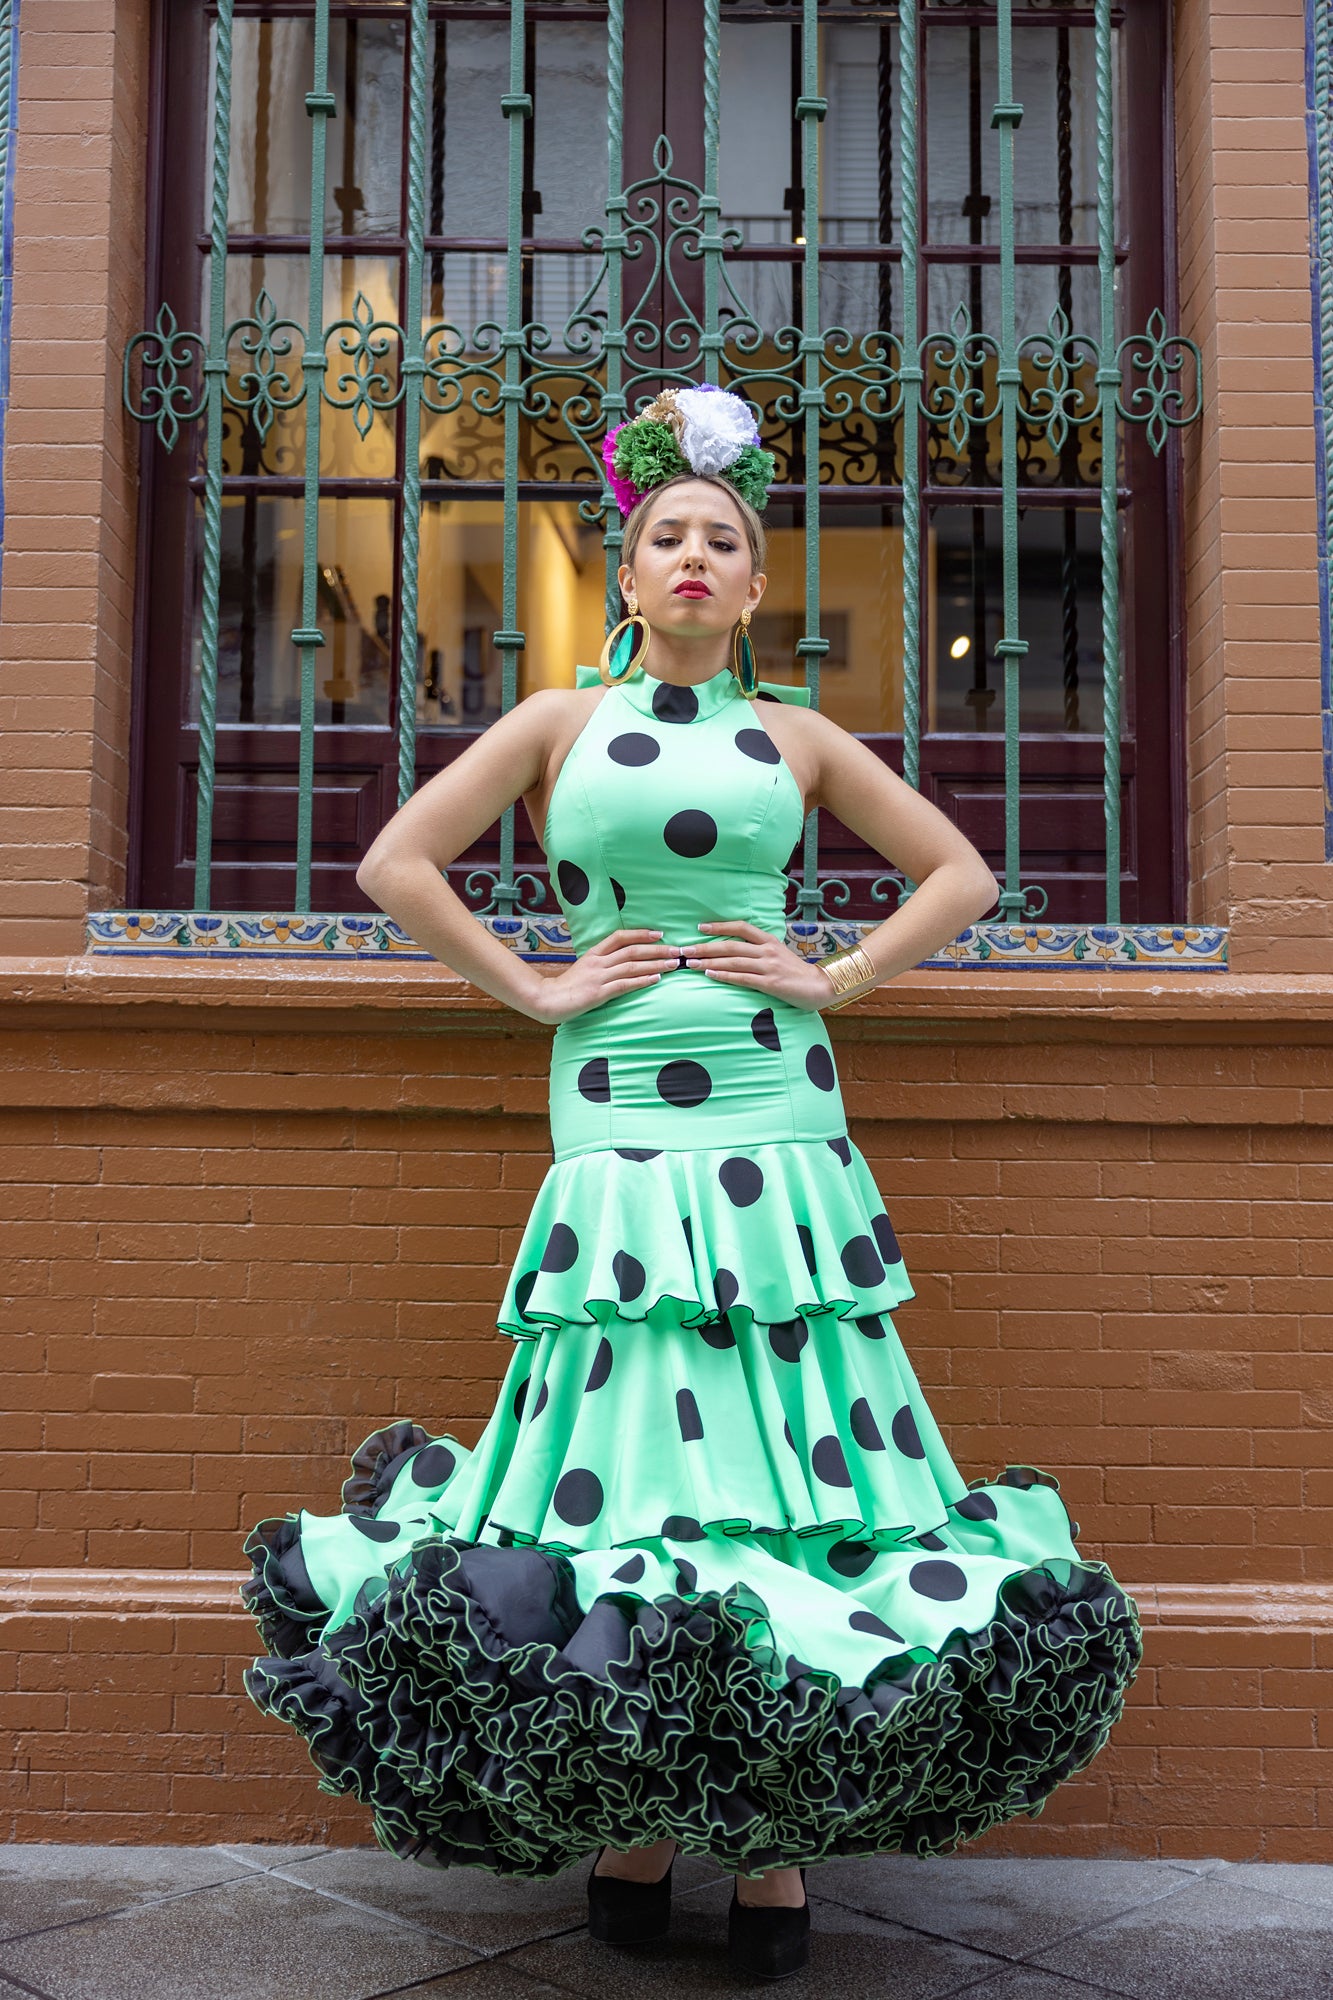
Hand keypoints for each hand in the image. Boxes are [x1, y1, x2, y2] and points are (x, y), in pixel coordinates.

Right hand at [529, 927, 680, 1023]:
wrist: (548, 1000)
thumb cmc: (568, 986)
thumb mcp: (585, 968)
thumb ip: (602, 963)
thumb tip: (624, 960)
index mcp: (594, 953)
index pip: (619, 937)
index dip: (640, 933)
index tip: (659, 934)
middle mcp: (598, 962)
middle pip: (631, 950)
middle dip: (656, 949)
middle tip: (676, 949)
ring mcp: (598, 977)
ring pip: (632, 966)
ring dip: (655, 964)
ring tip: (672, 964)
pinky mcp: (599, 993)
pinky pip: (625, 984)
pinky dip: (642, 981)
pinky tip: (656, 979)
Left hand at [683, 920, 836, 1011]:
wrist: (819, 986)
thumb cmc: (796, 972)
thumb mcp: (779, 954)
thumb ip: (759, 950)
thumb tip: (735, 949)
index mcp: (769, 941)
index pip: (741, 927)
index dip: (720, 926)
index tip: (701, 927)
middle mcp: (767, 950)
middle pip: (731, 945)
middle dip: (705, 946)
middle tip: (686, 948)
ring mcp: (769, 966)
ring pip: (733, 961)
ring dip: (709, 962)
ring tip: (691, 963)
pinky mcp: (770, 983)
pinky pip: (741, 978)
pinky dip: (723, 976)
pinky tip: (709, 975)